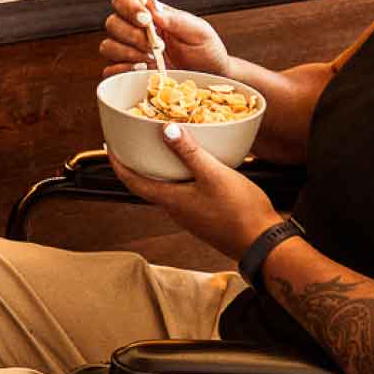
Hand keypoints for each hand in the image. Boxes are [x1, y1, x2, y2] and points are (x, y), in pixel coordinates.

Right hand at [99, 0, 232, 78]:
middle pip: (112, 23)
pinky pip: (111, 70)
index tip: (146, 20)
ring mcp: (130, 52)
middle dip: (133, 35)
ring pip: (108, 46)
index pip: (124, 0)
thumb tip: (152, 5)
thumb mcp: (197, 30)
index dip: (128, 7)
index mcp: (150, 14)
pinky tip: (143, 71)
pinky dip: (123, 71)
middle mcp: (136, 30)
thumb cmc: (205, 50)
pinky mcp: (129, 73)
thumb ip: (175, 18)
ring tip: (153, 59)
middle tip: (157, 45)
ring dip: (129, 53)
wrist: (211, 77)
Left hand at [109, 123, 282, 261]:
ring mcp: (191, 216)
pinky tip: (194, 166)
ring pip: (167, 189)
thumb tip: (166, 130)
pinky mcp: (205, 217)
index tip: (110, 146)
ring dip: (161, 170)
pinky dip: (181, 177)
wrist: (263, 244)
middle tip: (137, 142)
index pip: (132, 181)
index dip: (118, 163)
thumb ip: (190, 153)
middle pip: (147, 185)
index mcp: (171, 200)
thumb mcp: (214, 174)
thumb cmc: (239, 212)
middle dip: (139, 163)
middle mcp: (176, 210)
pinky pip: (184, 193)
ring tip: (164, 149)